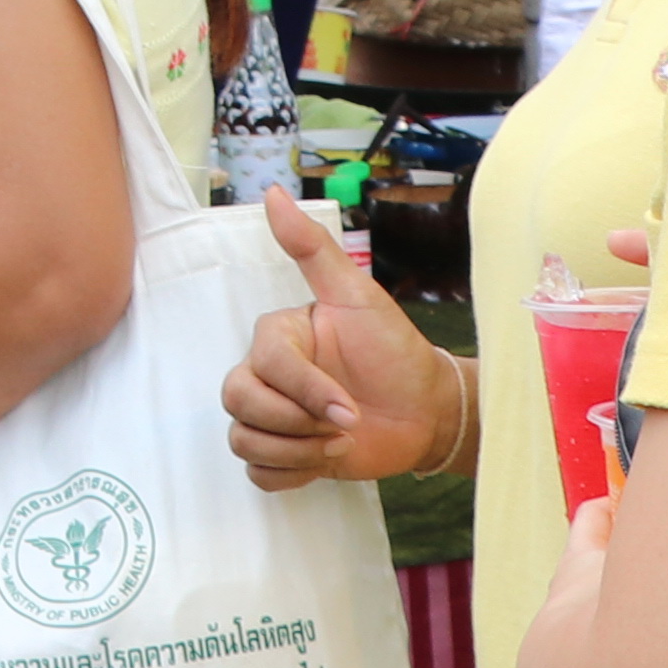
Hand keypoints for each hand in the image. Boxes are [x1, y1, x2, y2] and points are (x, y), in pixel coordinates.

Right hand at [221, 192, 460, 489]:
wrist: (428, 411)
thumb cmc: (395, 351)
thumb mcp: (358, 295)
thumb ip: (312, 248)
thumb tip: (273, 194)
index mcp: (278, 337)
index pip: (262, 365)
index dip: (304, 392)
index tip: (348, 407)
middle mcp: (267, 375)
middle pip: (239, 403)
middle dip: (297, 424)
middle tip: (344, 426)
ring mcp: (274, 417)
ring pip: (244, 440)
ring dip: (297, 452)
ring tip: (338, 445)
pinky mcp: (285, 454)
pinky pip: (256, 472)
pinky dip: (290, 473)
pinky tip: (324, 460)